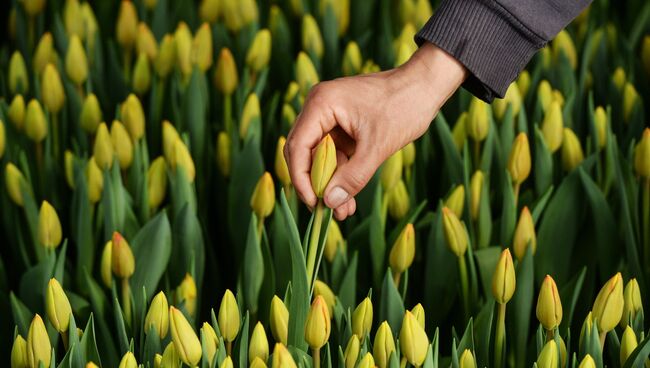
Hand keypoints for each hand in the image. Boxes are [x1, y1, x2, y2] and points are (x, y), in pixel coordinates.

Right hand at [284, 43, 466, 219]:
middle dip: (315, 184)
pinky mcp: (341, 124)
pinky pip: (334, 154)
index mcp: (321, 104)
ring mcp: (329, 115)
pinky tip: (348, 197)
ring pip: (319, 157)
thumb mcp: (378, 147)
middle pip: (303, 153)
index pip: (297, 147)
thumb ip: (353, 176)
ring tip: (343, 211)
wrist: (426, 87)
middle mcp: (319, 107)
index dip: (302, 179)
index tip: (314, 203)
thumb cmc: (404, 107)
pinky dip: (340, 174)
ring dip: (330, 183)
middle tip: (326, 212)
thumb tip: (331, 202)